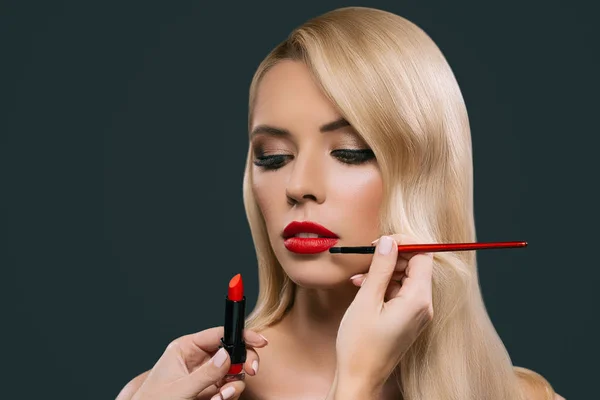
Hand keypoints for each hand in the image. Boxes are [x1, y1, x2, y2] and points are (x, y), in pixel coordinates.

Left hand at [129, 327, 267, 399]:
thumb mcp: (178, 389)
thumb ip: (204, 374)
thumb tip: (227, 356)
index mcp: (186, 348)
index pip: (219, 334)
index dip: (240, 335)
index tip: (259, 341)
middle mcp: (198, 359)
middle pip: (232, 351)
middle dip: (244, 360)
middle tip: (251, 371)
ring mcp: (206, 376)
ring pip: (234, 372)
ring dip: (234, 383)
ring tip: (222, 395)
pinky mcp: (210, 392)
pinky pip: (229, 388)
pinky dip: (230, 394)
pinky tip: (219, 399)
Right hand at [334, 234, 433, 395]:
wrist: (360, 378)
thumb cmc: (360, 345)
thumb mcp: (366, 300)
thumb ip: (380, 268)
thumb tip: (388, 241)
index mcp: (417, 300)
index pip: (423, 256)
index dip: (404, 243)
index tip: (381, 242)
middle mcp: (424, 306)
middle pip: (416, 266)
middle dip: (392, 258)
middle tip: (367, 258)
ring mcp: (418, 314)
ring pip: (406, 278)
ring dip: (384, 273)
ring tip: (359, 279)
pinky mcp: (409, 320)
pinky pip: (401, 293)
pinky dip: (384, 286)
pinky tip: (363, 288)